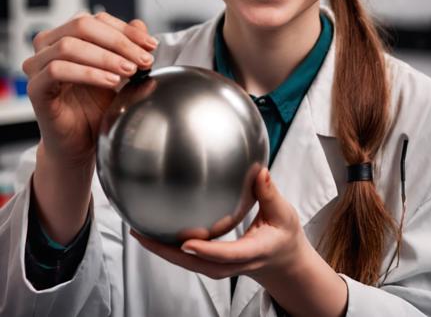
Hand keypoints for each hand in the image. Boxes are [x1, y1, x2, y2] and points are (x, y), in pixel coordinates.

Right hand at [22, 11, 157, 168]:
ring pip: (69, 46)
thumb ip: (128, 47)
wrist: (82, 142)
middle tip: (143, 59)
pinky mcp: (35, 88)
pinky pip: (58, 70)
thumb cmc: (96, 106)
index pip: (96, 20)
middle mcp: (47, 46)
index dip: (126, 30)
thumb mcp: (120, 72)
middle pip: (82, 26)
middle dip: (119, 42)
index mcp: (67, 35)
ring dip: (105, 57)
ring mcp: (37, 66)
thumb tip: (140, 25)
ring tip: (129, 71)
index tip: (151, 45)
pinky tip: (111, 82)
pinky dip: (89, 73)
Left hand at [131, 168, 306, 283]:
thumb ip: (270, 193)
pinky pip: (188, 258)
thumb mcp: (284, 214)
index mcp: (251, 253)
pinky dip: (170, 248)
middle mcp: (231, 264)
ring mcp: (220, 266)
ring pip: (187, 263)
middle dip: (166, 253)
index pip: (225, 255)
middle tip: (141, 234)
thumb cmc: (283, 237)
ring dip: (162, 251)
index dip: (205, 250)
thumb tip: (260, 171)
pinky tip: (155, 230)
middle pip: (195, 264)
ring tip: (139, 232)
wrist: (282, 262)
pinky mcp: (213, 262)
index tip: (186, 241)